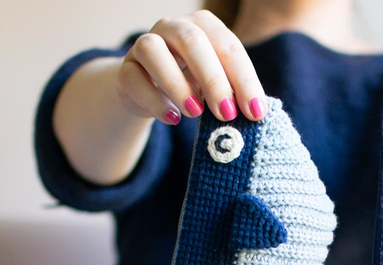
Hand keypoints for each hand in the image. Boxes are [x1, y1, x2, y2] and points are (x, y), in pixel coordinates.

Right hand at [116, 10, 266, 125]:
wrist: (149, 91)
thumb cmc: (194, 87)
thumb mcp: (218, 88)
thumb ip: (234, 95)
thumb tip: (257, 114)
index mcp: (204, 27)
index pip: (228, 47)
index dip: (245, 80)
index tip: (256, 113)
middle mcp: (173, 28)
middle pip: (192, 41)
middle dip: (214, 79)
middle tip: (227, 114)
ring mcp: (144, 45)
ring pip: (154, 52)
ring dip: (177, 84)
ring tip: (196, 113)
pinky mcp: (125, 70)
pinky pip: (133, 79)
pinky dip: (153, 100)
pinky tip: (172, 118)